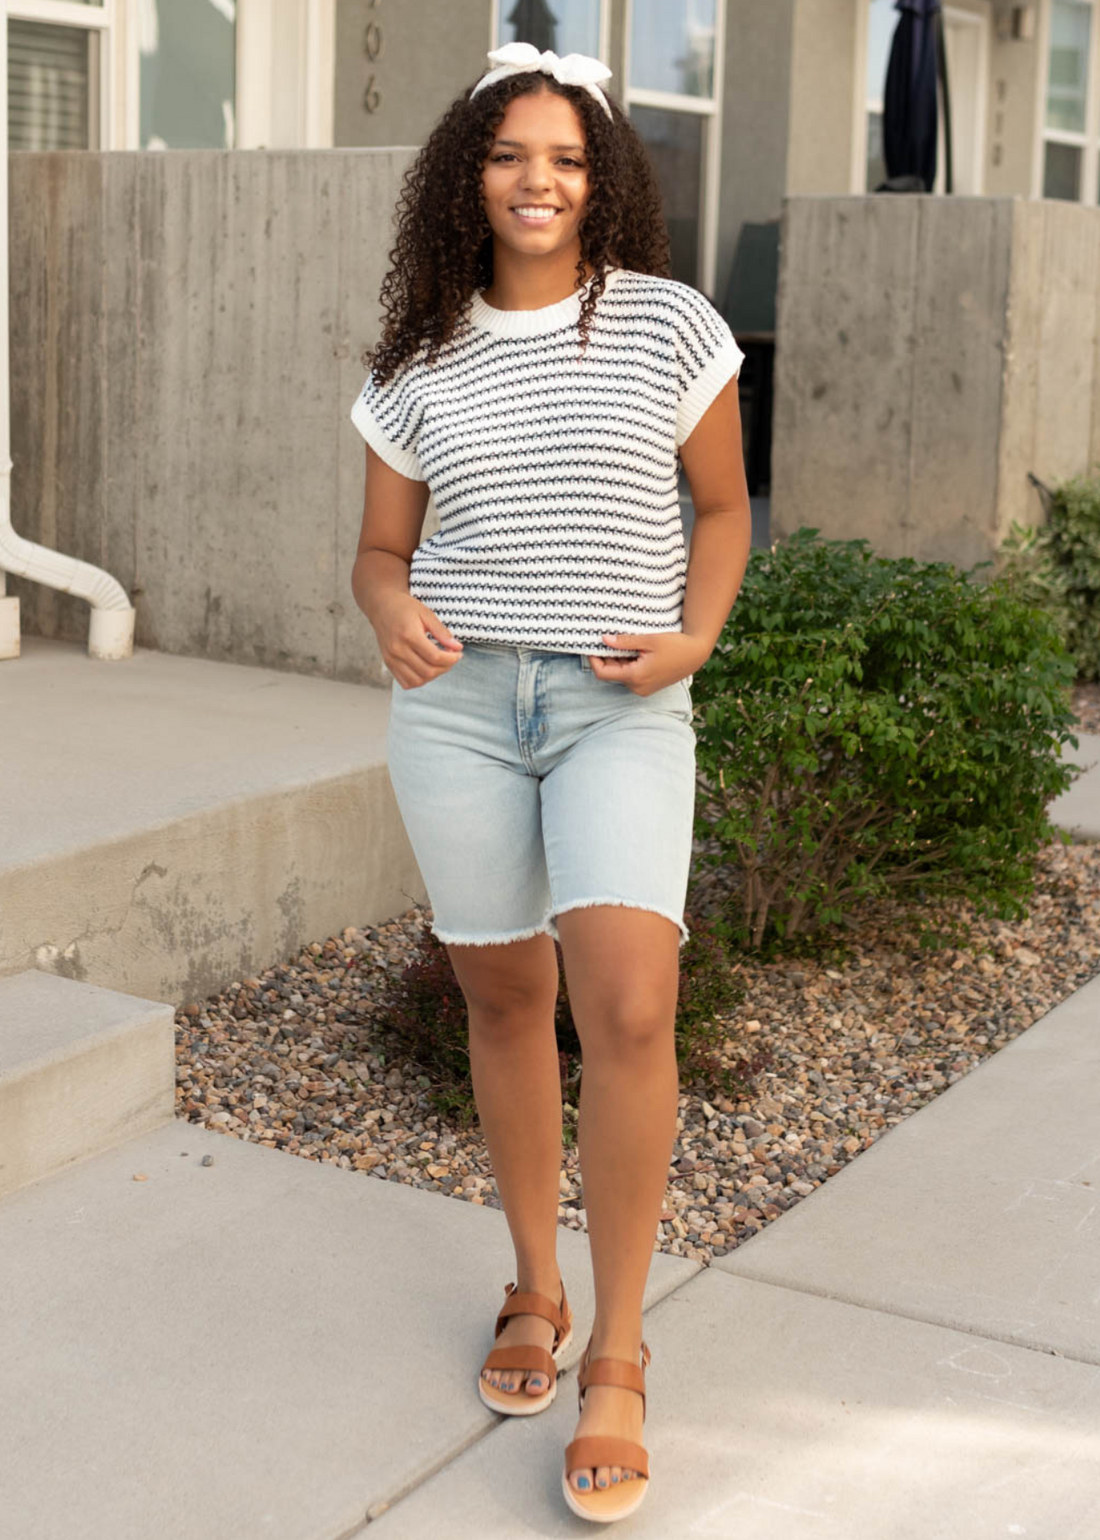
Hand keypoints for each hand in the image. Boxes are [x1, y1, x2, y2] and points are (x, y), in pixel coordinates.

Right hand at [374, 595, 463, 688]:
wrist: (382, 607)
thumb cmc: (404, 608)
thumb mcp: (426, 614)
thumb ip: (442, 632)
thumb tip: (458, 647)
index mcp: (409, 635)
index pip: (435, 657)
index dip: (451, 659)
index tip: (458, 653)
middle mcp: (398, 650)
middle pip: (428, 671)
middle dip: (445, 667)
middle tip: (451, 658)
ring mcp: (391, 659)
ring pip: (417, 681)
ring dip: (433, 676)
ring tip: (439, 664)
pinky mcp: (388, 664)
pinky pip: (406, 683)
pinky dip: (419, 681)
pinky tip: (426, 669)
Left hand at [589, 631, 707, 695]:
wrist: (696, 655)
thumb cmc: (675, 645)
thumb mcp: (649, 640)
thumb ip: (625, 642)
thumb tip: (604, 639)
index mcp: (635, 677)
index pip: (603, 673)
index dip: (593, 659)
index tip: (592, 645)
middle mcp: (637, 687)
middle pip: (611, 673)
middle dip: (607, 657)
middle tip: (610, 638)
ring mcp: (643, 689)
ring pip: (620, 674)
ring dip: (618, 660)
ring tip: (625, 642)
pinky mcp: (647, 687)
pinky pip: (630, 676)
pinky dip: (628, 664)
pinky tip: (635, 651)